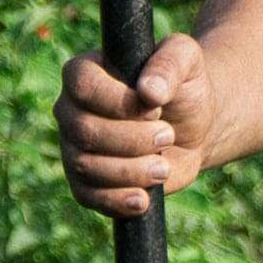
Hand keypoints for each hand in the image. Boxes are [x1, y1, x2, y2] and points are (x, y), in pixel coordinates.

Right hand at [55, 31, 213, 216]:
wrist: (191, 129)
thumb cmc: (182, 88)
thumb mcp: (187, 61)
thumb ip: (170, 63)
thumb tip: (149, 91)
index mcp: (85, 73)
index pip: (82, 85)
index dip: (118, 101)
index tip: (155, 107)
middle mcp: (71, 110)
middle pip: (84, 130)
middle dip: (132, 139)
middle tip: (168, 135)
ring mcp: (74, 147)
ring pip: (85, 166)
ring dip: (130, 171)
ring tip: (163, 167)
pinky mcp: (85, 181)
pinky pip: (87, 196)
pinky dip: (116, 201)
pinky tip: (143, 199)